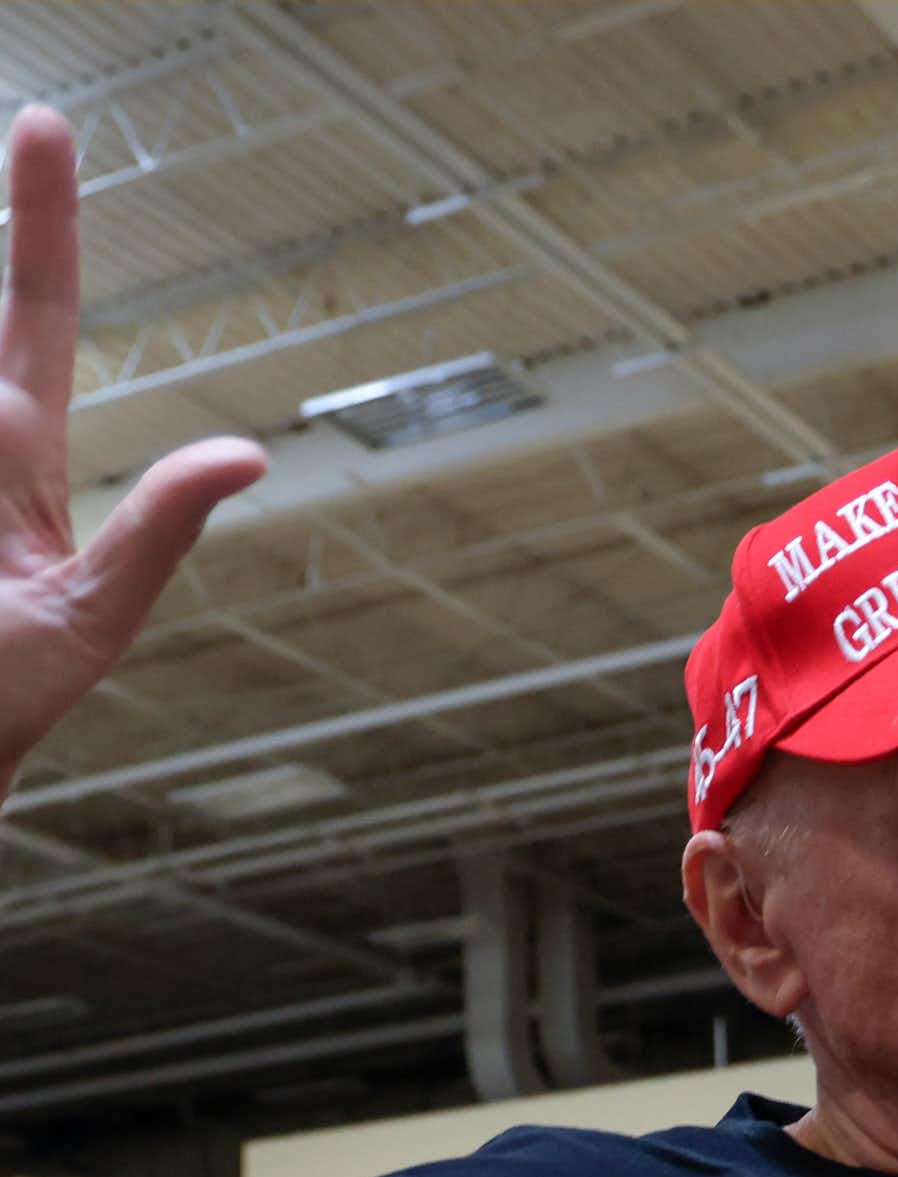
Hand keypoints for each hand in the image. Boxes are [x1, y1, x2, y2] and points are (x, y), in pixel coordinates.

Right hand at [0, 109, 264, 794]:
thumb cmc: (8, 706)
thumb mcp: (91, 622)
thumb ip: (156, 536)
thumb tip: (246, 454)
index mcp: (14, 457)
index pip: (36, 313)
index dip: (44, 220)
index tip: (46, 122)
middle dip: (10, 274)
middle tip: (31, 226)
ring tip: (0, 576)